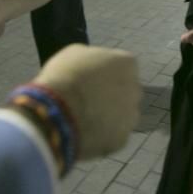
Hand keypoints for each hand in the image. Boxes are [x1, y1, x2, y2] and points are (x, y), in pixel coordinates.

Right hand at [35, 44, 139, 158]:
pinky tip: (81, 132)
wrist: (57, 113)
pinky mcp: (121, 140)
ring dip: (106, 117)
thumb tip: (92, 66)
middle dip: (109, 95)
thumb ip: (91, 59)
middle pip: (125, 92)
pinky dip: (99, 136)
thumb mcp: (74, 54)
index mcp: (127, 63)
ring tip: (79, 118)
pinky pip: (111, 136)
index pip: (121, 66)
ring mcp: (131, 116)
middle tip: (85, 99)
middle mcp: (135, 90)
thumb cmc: (63, 78)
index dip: (102, 73)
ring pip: (121, 116)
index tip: (87, 78)